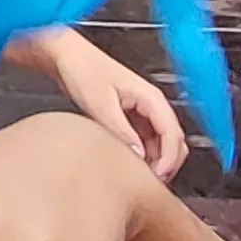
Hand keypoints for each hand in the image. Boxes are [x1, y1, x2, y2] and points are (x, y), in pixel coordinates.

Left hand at [6, 29, 187, 180]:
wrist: (66, 57)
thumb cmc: (82, 70)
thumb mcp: (100, 104)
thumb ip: (121, 131)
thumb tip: (138, 157)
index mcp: (151, 97)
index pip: (173, 134)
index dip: (169, 160)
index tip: (158, 178)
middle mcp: (152, 104)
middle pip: (174, 141)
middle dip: (168, 163)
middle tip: (151, 183)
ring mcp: (143, 111)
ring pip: (162, 143)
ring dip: (156, 161)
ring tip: (140, 178)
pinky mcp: (131, 116)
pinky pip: (147, 140)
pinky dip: (144, 155)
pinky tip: (131, 165)